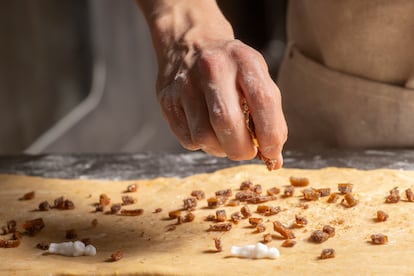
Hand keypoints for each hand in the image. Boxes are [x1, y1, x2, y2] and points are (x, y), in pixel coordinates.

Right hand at [137, 0, 286, 166]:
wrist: (190, 42)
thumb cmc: (230, 68)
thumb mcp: (255, 76)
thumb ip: (269, 114)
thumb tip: (274, 157)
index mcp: (243, 60)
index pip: (263, 100)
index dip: (271, 133)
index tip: (272, 151)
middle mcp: (212, 68)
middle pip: (227, 122)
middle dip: (241, 149)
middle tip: (247, 152)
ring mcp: (185, 84)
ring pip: (204, 137)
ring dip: (220, 149)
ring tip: (225, 139)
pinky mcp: (167, 100)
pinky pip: (188, 139)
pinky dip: (202, 144)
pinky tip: (207, 130)